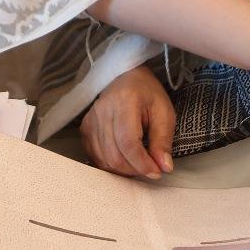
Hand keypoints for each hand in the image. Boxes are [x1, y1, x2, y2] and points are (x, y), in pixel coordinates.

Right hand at [82, 64, 176, 180]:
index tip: (156, 172)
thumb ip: (163, 141)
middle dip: (134, 169)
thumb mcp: (164, 113)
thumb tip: (164, 167)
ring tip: (139, 164)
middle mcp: (102, 111)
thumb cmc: (147, 94)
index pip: (128, 142)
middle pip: (114, 155)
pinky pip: (95, 156)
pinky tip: (125, 161)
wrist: (125, 78)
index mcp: (124, 102)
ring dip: (123, 170)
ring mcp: (90, 120)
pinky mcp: (85, 129)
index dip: (141, 163)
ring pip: (103, 159)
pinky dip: (111, 165)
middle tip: (150, 169)